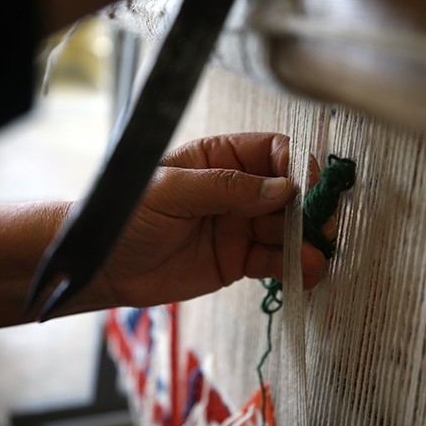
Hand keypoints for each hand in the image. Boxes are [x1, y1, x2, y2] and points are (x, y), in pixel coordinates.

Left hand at [83, 132, 330, 309]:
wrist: (103, 267)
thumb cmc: (126, 217)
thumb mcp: (170, 192)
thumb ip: (226, 188)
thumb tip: (283, 188)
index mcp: (220, 158)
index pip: (274, 151)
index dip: (299, 166)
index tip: (312, 188)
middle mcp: (237, 189)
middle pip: (289, 193)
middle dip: (309, 209)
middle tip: (322, 227)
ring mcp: (240, 226)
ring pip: (287, 230)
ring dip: (305, 243)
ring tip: (314, 259)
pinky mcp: (238, 260)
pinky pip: (274, 260)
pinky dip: (292, 267)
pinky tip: (305, 273)